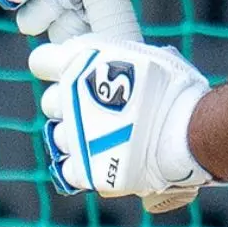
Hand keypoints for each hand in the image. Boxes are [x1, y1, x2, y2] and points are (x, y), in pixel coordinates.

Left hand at [31, 34, 212, 202]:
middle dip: (69, 104)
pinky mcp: (84, 169)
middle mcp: (69, 97)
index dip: (54, 66)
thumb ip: (121, 61)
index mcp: (80, 63)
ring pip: (58, 136)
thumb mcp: (147, 57)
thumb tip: (121, 63)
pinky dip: (84, 165)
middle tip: (97, 108)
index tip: (70, 70)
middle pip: (50, 102)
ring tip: (105, 136)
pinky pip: (70, 168)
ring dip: (77, 135)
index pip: (41, 61)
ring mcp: (74, 135)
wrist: (186, 131)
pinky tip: (105, 159)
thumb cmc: (175, 88)